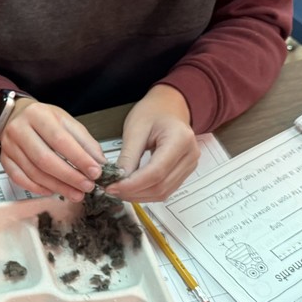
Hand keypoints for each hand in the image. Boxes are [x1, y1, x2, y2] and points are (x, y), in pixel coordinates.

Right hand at [0, 99, 107, 201]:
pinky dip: (38, 188)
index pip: (60, 140)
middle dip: (69, 177)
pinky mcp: (4, 159)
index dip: (79, 159)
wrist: (16, 115)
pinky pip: (20, 179)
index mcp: (38, 115)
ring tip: (75, 193)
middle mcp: (20, 129)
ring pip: (34, 172)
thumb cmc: (43, 119)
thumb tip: (99, 162)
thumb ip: (84, 141)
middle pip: (45, 159)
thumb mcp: (66, 122)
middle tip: (86, 186)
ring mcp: (9, 146)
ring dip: (57, 186)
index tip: (95, 172)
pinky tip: (53, 191)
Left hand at [108, 84, 198, 201]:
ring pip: (164, 192)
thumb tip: (118, 179)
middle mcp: (190, 155)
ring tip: (119, 189)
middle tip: (111, 189)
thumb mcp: (135, 129)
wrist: (169, 106)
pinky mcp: (184, 171)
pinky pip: (166, 189)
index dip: (132, 184)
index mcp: (180, 140)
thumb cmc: (153, 112)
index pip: (156, 172)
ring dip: (139, 195)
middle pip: (161, 186)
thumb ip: (128, 156)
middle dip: (133, 192)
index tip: (112, 187)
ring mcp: (189, 165)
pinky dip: (147, 192)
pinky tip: (131, 188)